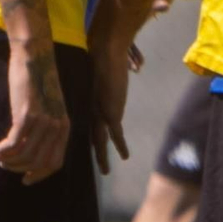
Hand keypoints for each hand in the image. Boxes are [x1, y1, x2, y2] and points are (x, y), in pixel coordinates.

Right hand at [0, 40, 68, 185]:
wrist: (35, 56)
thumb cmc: (38, 80)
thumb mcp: (48, 106)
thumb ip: (46, 127)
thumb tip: (29, 149)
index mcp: (64, 127)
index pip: (55, 162)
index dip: (39, 174)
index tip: (25, 179)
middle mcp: (56, 127)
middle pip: (37, 162)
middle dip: (18, 168)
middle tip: (4, 164)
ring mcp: (43, 121)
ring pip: (24, 155)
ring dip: (7, 160)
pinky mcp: (27, 115)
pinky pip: (13, 143)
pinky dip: (2, 149)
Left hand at [88, 30, 138, 173]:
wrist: (105, 50)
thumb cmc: (106, 52)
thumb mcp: (107, 67)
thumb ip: (113, 73)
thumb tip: (133, 65)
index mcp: (89, 99)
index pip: (90, 121)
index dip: (91, 133)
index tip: (93, 144)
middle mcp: (92, 107)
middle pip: (92, 134)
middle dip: (94, 151)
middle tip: (96, 165)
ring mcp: (100, 111)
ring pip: (100, 139)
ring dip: (102, 156)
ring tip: (105, 171)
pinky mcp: (111, 112)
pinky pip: (116, 134)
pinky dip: (120, 146)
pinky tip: (125, 157)